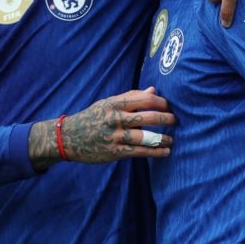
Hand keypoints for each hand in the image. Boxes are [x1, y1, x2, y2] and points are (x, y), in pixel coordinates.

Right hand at [29, 87, 175, 168]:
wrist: (68, 138)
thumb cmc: (91, 118)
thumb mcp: (107, 104)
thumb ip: (131, 97)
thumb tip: (153, 90)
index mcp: (114, 103)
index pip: (143, 99)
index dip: (160, 102)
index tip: (169, 105)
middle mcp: (115, 119)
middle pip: (147, 117)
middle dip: (165, 118)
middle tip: (176, 120)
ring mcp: (115, 136)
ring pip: (145, 137)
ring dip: (162, 139)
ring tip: (172, 139)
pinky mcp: (115, 152)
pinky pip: (139, 152)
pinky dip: (155, 152)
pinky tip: (165, 152)